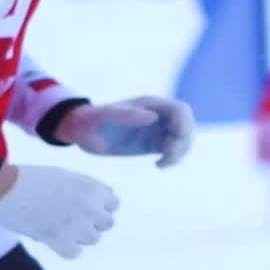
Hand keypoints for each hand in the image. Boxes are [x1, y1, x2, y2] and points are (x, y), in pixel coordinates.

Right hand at [0, 164, 118, 258]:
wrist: (0, 186)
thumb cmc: (29, 179)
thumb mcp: (65, 175)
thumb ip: (87, 189)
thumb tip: (106, 200)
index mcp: (91, 186)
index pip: (114, 204)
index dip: (100, 206)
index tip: (83, 207)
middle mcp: (89, 205)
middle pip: (107, 223)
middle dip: (92, 222)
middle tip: (71, 218)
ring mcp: (76, 224)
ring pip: (94, 239)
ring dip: (79, 236)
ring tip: (60, 226)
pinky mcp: (58, 240)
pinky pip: (75, 253)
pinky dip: (65, 249)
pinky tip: (53, 239)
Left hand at [57, 96, 194, 168]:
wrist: (82, 132)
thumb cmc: (89, 121)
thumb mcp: (104, 117)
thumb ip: (126, 114)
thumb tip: (153, 116)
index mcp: (150, 104)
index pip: (181, 110)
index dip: (184, 125)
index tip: (172, 142)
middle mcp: (158, 115)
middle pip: (187, 125)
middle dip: (183, 142)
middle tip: (166, 157)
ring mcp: (157, 129)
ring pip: (183, 138)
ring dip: (180, 152)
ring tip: (162, 164)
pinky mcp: (153, 143)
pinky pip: (174, 149)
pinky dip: (173, 158)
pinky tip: (158, 165)